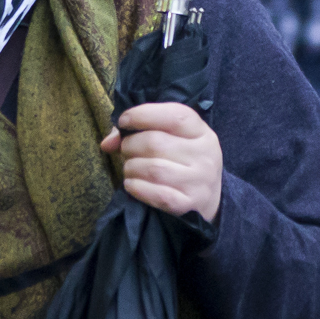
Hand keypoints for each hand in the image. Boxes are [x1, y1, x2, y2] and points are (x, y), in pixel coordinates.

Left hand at [100, 103, 223, 220]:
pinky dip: (138, 188)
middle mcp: (205, 154)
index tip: (124, 121)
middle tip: (125, 151)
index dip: (143, 114)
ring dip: (131, 168)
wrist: (211, 199)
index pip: (175, 115)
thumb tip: (107, 143)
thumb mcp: (174, 139)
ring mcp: (199, 181)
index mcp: (201, 132)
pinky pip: (158, 195)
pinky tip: (132, 185)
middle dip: (130, 145)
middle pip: (156, 142)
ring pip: (153, 169)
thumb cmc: (183, 162)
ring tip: (129, 169)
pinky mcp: (190, 204)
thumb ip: (139, 132)